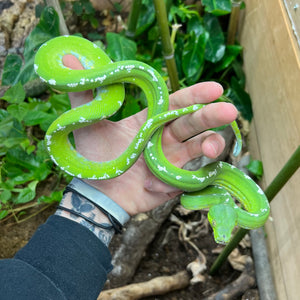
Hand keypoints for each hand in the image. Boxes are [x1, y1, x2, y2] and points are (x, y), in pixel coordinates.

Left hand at [62, 55, 237, 214]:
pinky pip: (188, 178)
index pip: (177, 103)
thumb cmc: (94, 157)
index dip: (195, 95)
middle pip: (194, 123)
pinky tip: (158, 184)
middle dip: (211, 116)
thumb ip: (84, 93)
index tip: (215, 88)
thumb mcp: (88, 122)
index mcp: (150, 120)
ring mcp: (172, 159)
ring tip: (212, 148)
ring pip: (200, 148)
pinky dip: (181, 179)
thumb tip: (69, 61)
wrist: (96, 192)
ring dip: (211, 146)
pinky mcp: (174, 181)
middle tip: (228, 111)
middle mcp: (165, 137)